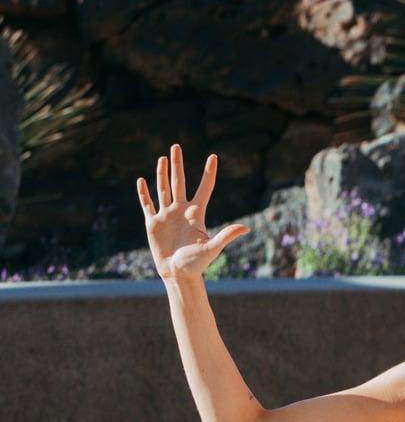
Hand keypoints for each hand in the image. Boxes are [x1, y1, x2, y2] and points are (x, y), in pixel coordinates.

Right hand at [136, 145, 249, 281]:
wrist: (178, 274)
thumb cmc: (197, 263)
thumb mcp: (212, 248)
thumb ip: (227, 235)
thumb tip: (246, 228)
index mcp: (196, 213)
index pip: (204, 188)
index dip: (208, 172)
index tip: (213, 156)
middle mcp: (181, 211)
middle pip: (179, 182)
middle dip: (178, 164)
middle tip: (176, 146)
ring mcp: (167, 216)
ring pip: (163, 189)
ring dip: (162, 174)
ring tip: (163, 158)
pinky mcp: (153, 224)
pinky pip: (147, 205)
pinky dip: (144, 193)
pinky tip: (142, 180)